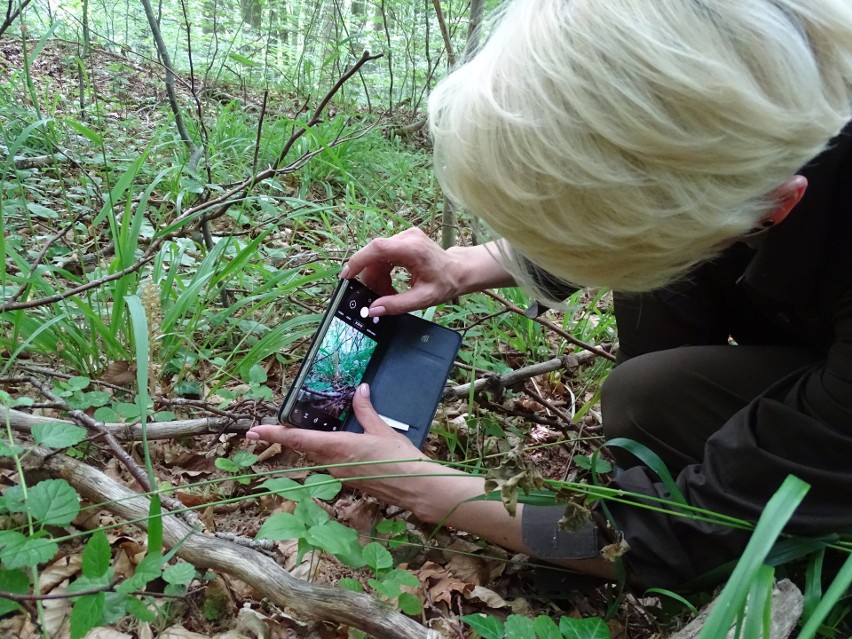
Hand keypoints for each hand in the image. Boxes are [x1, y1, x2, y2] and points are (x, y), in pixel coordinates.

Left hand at [245, 384, 433, 507]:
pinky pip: (331, 462)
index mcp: (338, 447)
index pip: (299, 439)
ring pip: (318, 455)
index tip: (254, 430)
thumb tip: (360, 390)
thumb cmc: (401, 460)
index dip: (274, 434)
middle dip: (289, 436)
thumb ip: (366, 411)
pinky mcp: (349, 480)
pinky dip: (327, 451)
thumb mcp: (382, 430)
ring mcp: (340, 474)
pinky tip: (336, 443)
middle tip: (270, 426)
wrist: (416, 489)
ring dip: (309, 443)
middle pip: (305, 447)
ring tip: (304, 429)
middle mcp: (334, 463)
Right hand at [341, 227, 462, 315]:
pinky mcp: (404, 239)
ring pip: (377, 255)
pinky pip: (384, 254)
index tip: (347, 276)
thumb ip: (397, 304)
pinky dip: (382, 270)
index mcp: (413, 249)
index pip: (377, 248)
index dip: (358, 260)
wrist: (460, 270)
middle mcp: (407, 237)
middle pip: (375, 253)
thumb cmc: (446, 283)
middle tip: (374, 295)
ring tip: (387, 292)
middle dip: (369, 275)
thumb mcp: (423, 299)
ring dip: (376, 275)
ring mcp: (405, 236)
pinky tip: (390, 284)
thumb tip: (373, 310)